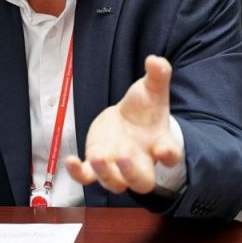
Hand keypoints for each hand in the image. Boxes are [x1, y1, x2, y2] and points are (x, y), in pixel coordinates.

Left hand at [66, 55, 181, 194]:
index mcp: (159, 142)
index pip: (171, 155)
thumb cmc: (146, 108)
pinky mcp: (96, 163)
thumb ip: (158, 74)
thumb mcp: (153, 88)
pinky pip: (87, 176)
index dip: (169, 154)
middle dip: (132, 174)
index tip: (164, 149)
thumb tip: (155, 60)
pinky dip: (78, 173)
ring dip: (106, 174)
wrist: (129, 118)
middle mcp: (140, 160)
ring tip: (98, 156)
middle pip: (142, 182)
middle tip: (124, 157)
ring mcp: (117, 165)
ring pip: (114, 182)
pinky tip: (70, 160)